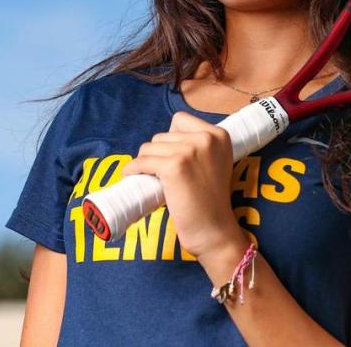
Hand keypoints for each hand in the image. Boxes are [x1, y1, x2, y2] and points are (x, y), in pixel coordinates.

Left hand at [121, 111, 242, 257]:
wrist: (215, 229)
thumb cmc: (211, 201)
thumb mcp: (217, 162)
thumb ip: (200, 146)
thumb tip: (164, 140)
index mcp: (219, 135)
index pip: (180, 120)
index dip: (171, 139)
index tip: (172, 157)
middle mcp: (207, 138)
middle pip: (162, 135)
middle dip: (158, 154)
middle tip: (163, 174)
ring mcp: (190, 151)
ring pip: (149, 147)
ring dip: (146, 162)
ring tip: (153, 178)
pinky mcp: (174, 166)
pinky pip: (141, 162)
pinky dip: (132, 169)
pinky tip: (132, 176)